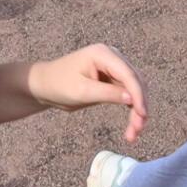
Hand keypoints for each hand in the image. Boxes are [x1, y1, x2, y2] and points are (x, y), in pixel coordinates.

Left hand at [26, 44, 147, 142]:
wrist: (44, 85)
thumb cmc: (58, 84)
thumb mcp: (82, 91)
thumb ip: (107, 94)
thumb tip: (131, 99)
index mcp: (103, 54)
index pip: (128, 74)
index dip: (138, 95)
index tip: (142, 115)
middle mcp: (112, 57)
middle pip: (135, 82)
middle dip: (140, 105)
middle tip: (138, 128)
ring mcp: (113, 67)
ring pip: (134, 89)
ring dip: (138, 110)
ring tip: (134, 132)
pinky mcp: (112, 78)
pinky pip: (128, 93)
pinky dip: (131, 108)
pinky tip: (132, 124)